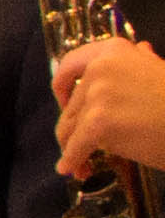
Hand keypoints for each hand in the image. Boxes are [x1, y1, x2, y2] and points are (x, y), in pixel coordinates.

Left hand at [56, 39, 164, 180]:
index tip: (64, 104)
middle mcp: (101, 66)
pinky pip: (77, 146)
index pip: (70, 65)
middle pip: (71, 104)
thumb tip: (142, 48)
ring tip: (79, 165)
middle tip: (76, 147)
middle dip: (71, 129)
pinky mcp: (99, 121)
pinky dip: (72, 159)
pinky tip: (71, 169)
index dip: (63, 88)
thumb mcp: (163, 73)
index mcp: (114, 50)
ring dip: (71, 148)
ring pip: (70, 126)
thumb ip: (144, 63)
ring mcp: (99, 93)